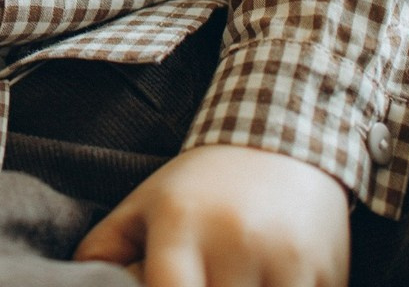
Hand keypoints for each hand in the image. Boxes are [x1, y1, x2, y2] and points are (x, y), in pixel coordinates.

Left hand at [74, 144, 349, 286]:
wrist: (283, 137)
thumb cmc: (203, 184)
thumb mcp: (147, 203)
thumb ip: (107, 247)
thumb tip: (79, 281)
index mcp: (182, 223)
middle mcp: (235, 241)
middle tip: (199, 284)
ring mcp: (287, 262)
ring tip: (230, 283)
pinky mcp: (329, 278)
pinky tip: (264, 286)